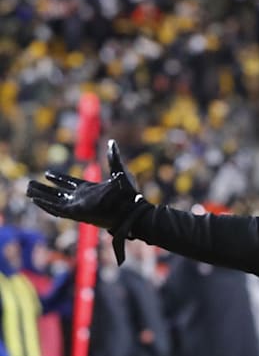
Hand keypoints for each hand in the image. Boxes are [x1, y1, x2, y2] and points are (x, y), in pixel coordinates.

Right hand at [27, 140, 147, 261]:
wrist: (133, 210)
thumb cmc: (129, 194)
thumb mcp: (120, 172)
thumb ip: (113, 157)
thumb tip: (111, 142)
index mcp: (91, 190)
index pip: (70, 184)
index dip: (58, 179)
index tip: (48, 173)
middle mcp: (83, 199)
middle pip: (59, 193)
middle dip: (45, 189)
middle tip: (31, 184)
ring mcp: (79, 206)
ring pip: (55, 201)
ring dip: (41, 196)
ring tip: (28, 190)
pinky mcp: (76, 213)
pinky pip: (57, 209)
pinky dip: (46, 204)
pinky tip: (35, 200)